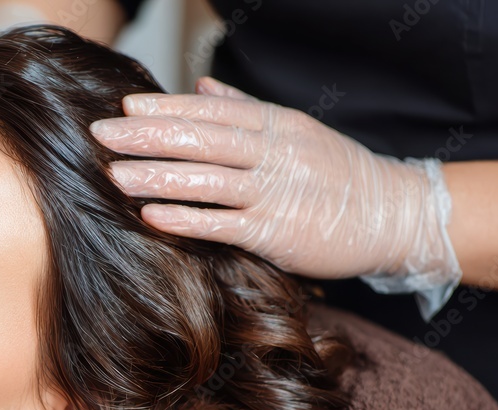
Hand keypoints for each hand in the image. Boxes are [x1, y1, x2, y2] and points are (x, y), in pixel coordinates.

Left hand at [90, 77, 460, 317]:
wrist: (395, 214)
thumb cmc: (340, 173)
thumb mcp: (296, 130)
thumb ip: (244, 110)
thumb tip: (199, 88)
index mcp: (275, 126)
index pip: (211, 113)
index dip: (166, 109)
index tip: (127, 108)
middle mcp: (274, 154)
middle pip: (201, 140)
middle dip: (148, 136)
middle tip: (102, 134)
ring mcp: (276, 193)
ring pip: (207, 180)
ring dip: (157, 176)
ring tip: (114, 174)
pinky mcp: (278, 233)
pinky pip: (225, 225)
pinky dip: (187, 219)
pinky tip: (153, 216)